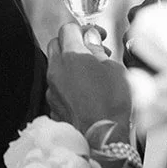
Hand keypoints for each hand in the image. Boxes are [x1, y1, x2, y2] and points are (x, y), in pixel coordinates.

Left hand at [46, 22, 131, 136]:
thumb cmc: (113, 103)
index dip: (84, 29)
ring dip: (69, 64)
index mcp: (71, 55)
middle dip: (72, 43)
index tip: (98, 36)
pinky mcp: (52, 104)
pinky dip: (67, 83)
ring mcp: (51, 88)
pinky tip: (84, 92)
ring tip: (90, 73)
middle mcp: (56, 69)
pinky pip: (57, 86)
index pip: (69, 28)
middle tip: (92, 51)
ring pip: (55, 66)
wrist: (101, 139)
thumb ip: (98, 51)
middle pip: (56, 44)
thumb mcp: (115, 69)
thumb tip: (91, 41)